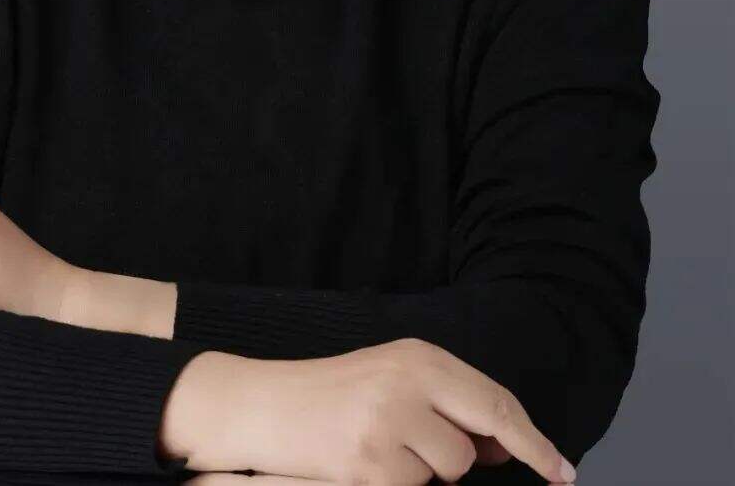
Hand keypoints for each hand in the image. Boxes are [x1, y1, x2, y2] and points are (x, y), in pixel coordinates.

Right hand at [212, 338, 574, 484]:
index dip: (534, 441)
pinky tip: (364, 465)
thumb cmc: (333, 395)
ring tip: (381, 449)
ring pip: (448, 469)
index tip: (563, 471)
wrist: (265, 404)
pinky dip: (395, 485)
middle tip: (454, 460)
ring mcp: (389, 422)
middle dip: (478, 456)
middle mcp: (409, 381)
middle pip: (480, 435)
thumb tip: (503, 444)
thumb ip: (447, 405)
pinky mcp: (370, 462)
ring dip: (425, 471)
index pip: (495, 400)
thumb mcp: (394, 382)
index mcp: (419, 355)